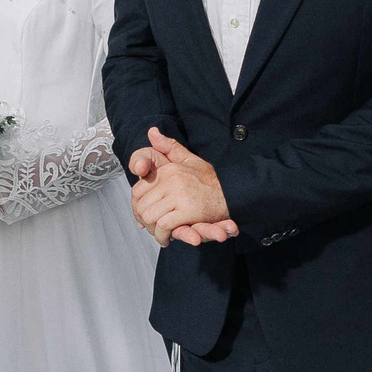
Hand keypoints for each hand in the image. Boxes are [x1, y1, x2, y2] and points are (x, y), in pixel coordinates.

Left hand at [132, 128, 232, 246]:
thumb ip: (169, 147)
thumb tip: (151, 131)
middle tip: (152, 228)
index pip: (138, 191)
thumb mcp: (189, 160)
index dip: (138, 207)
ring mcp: (178, 195)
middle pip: (142, 205)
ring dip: (153, 230)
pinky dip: (163, 235)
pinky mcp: (187, 210)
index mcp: (168, 170)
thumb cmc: (211, 181)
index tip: (145, 216)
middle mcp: (171, 180)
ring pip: (150, 216)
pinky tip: (168, 239)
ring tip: (161, 234)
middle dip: (145, 221)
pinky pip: (163, 225)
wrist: (234, 192)